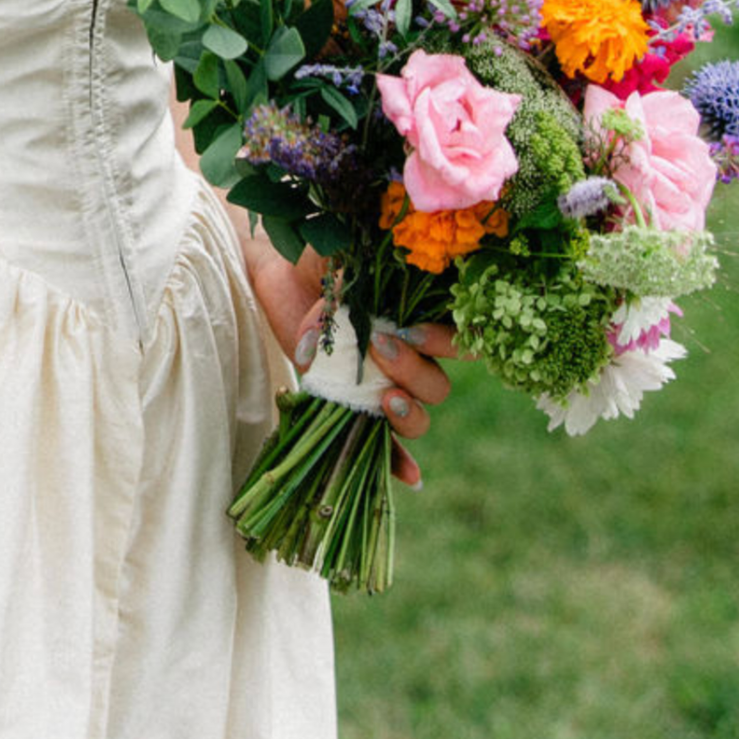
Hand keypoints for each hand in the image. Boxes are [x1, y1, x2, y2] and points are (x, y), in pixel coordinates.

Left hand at [244, 243, 464, 488]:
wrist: (279, 275)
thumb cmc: (319, 261)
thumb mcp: (340, 259)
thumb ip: (357, 279)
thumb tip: (356, 308)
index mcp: (419, 317)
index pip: (459, 338)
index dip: (446, 341)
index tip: (412, 330)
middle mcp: (410, 356)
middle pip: (438, 384)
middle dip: (414, 371)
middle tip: (379, 348)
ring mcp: (383, 384)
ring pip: (419, 414)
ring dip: (409, 414)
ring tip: (385, 399)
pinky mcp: (355, 404)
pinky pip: (386, 444)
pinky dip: (400, 462)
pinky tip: (412, 478)